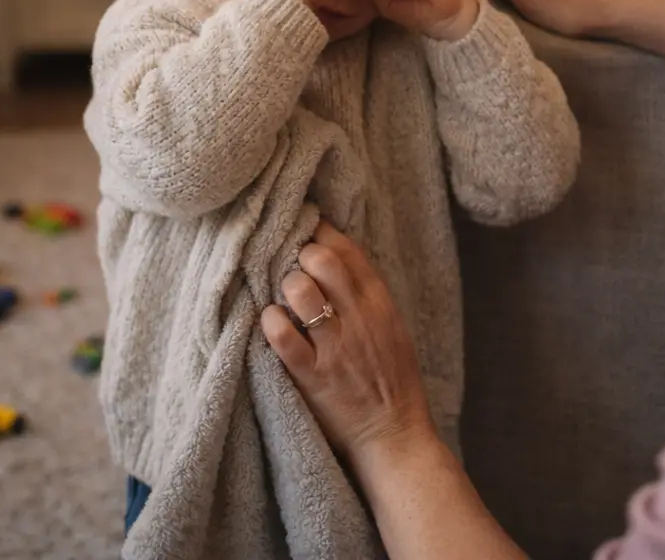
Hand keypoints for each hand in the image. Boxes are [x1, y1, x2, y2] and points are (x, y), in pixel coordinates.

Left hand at [262, 222, 437, 463]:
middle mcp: (359, 319)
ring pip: (299, 292)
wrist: (395, 435)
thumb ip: (367, 294)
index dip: (322, 233)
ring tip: (282, 297)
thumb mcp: (392, 327)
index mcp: (380, 304)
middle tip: (291, 266)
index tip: (307, 230)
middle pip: (321, 261)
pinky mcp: (313, 377)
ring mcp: (335, 347)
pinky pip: (282, 338)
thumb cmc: (392, 380)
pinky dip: (270, 323)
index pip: (348, 250)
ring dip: (283, 287)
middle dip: (299, 256)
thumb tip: (335, 258)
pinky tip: (270, 322)